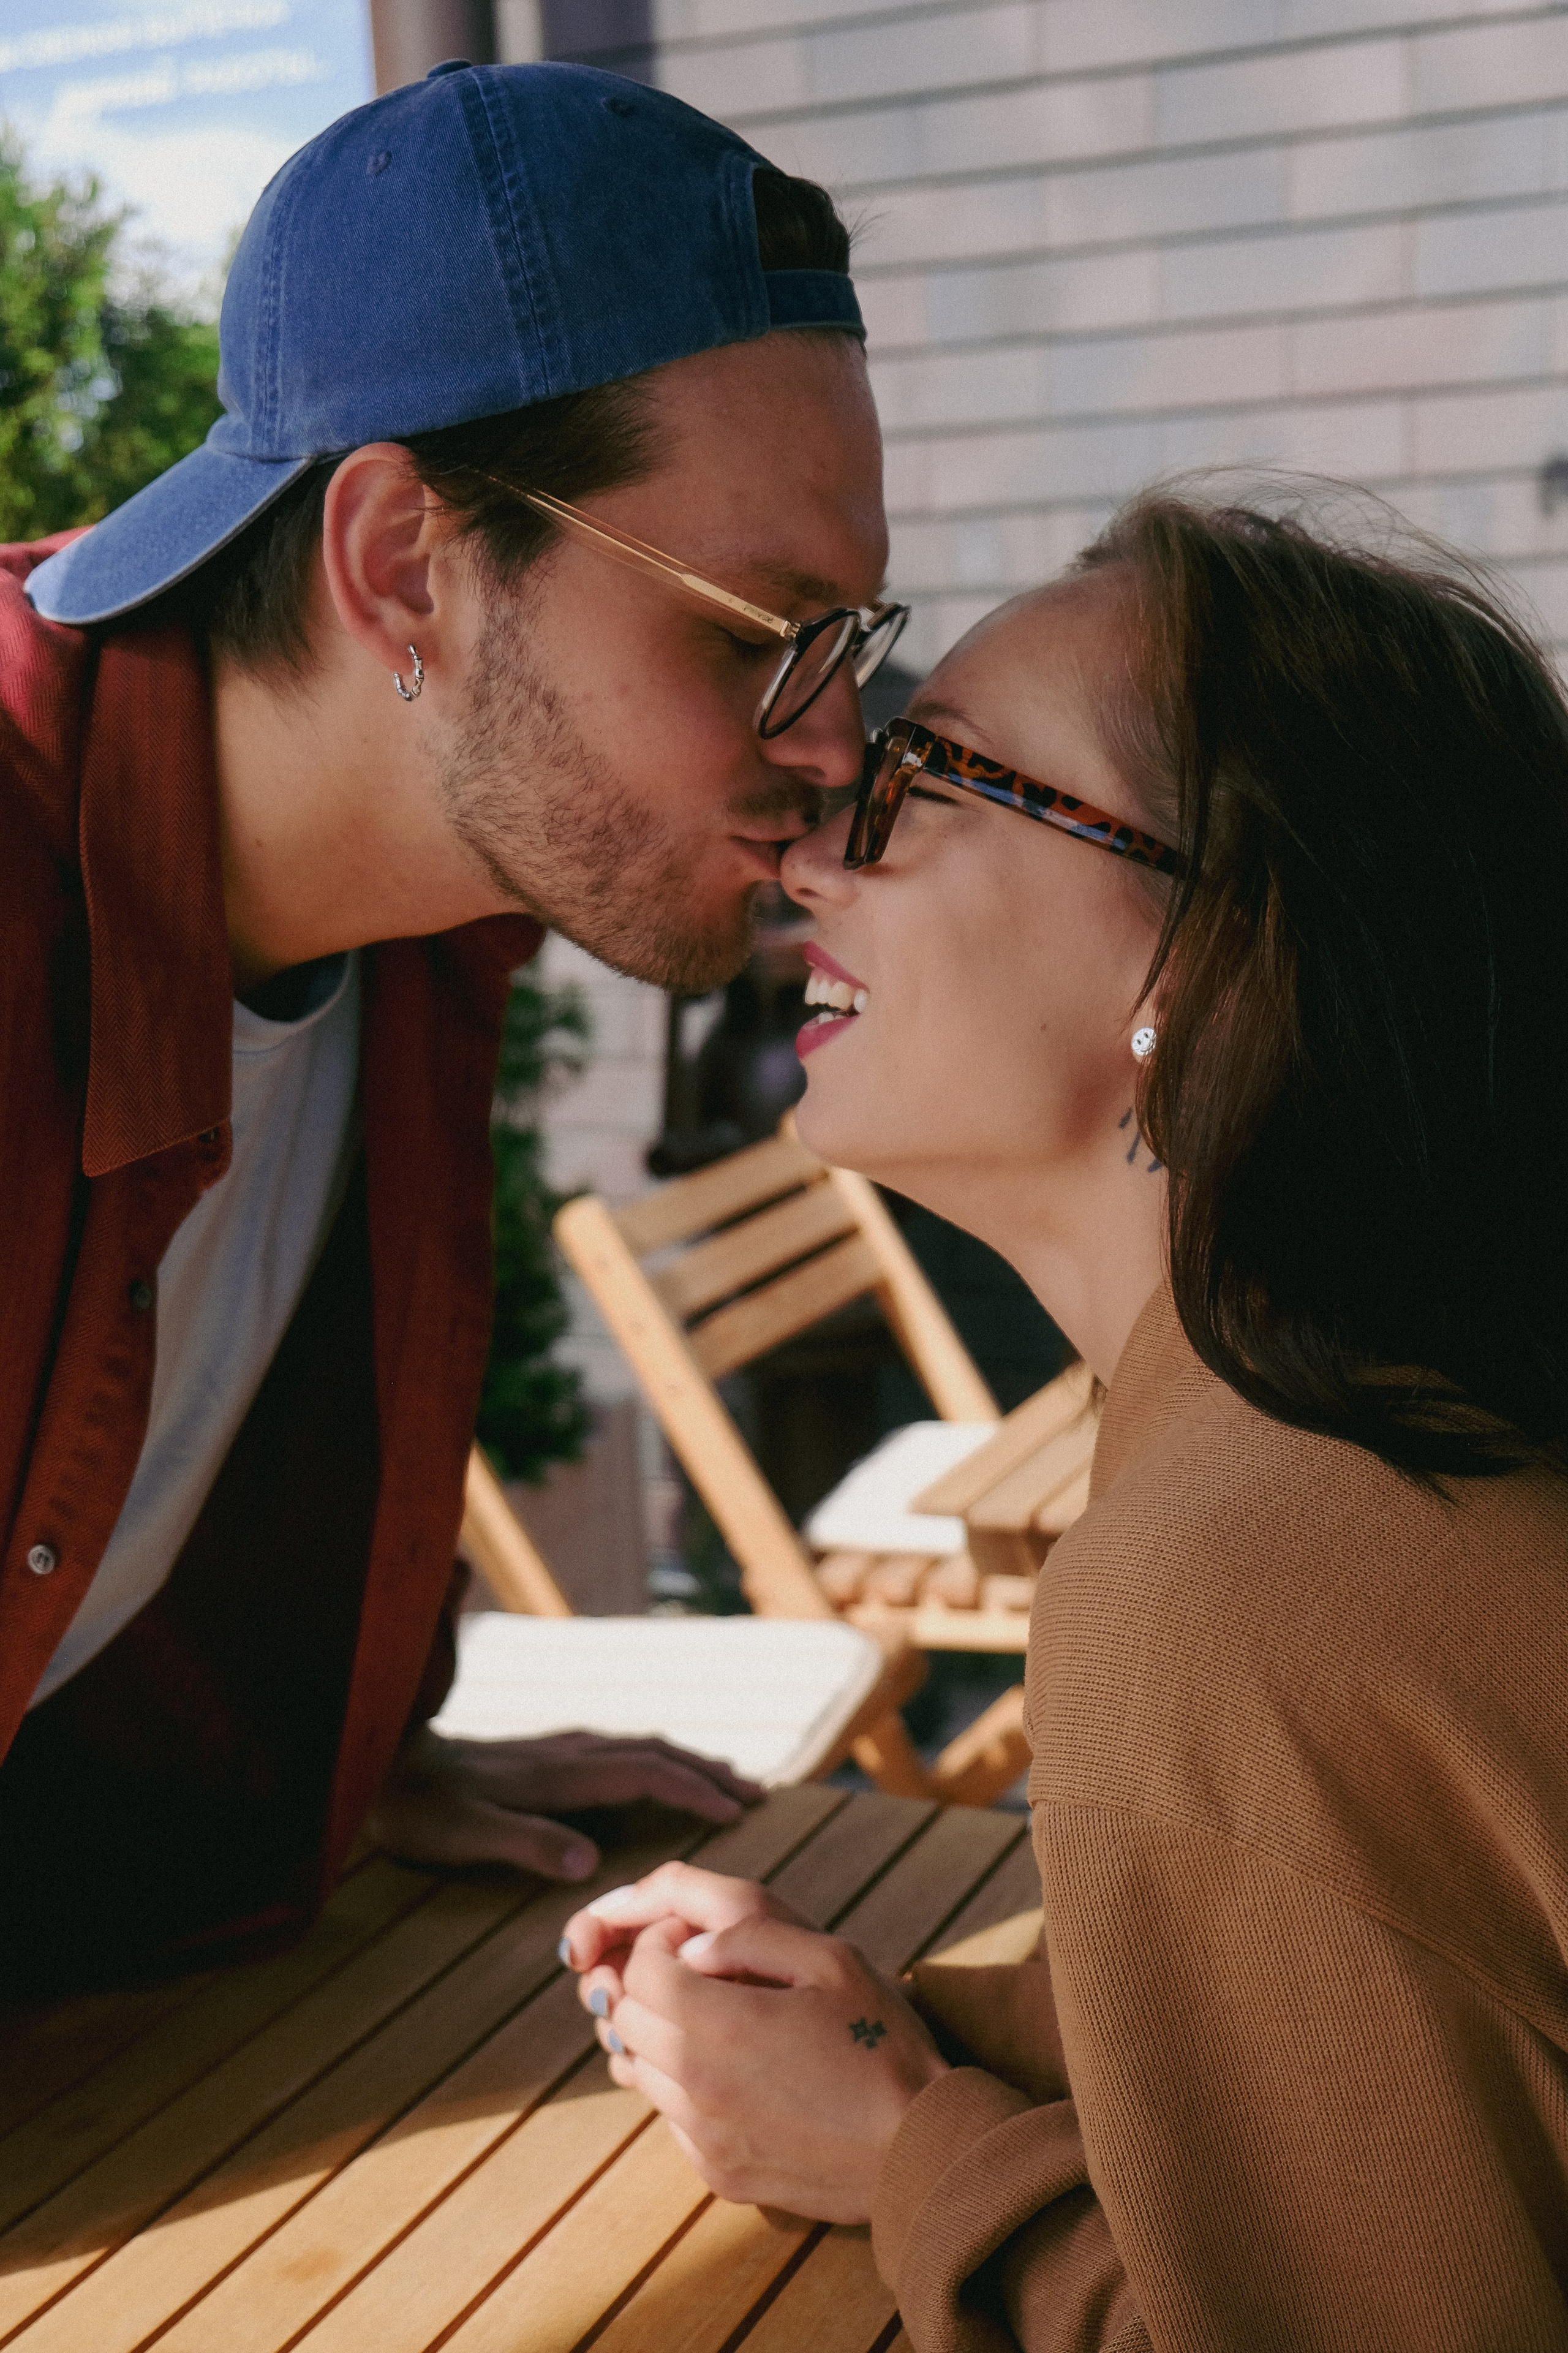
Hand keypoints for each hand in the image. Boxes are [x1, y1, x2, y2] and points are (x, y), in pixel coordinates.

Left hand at [367, 1727, 760, 1880]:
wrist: (381, 1760)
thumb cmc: (418, 1806)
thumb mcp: (463, 1832)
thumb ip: (525, 1843)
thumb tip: (590, 1864)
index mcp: (557, 1775)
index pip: (644, 1774)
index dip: (693, 1789)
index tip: (738, 1809)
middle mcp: (565, 1754)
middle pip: (653, 1752)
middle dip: (705, 1770)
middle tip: (755, 1793)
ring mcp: (555, 1749)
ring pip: (638, 1746)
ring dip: (685, 1759)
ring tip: (724, 1776)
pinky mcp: (543, 1753)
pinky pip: (617, 1749)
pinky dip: (654, 1757)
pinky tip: (657, 1767)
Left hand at [564, 1864, 947, 2221]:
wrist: (918, 2149)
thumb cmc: (881, 2044)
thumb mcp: (831, 1960)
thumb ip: (750, 1937)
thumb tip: (692, 1947)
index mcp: (723, 2024)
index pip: (640, 1973)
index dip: (657, 1945)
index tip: (691, 1942)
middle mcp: (699, 2084)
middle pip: (627, 2021)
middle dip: (650, 1987)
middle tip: (697, 1976)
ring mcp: (704, 2136)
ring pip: (642, 2071)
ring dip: (664, 2038)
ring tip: (719, 2023)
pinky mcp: (717, 2173)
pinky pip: (672, 2118)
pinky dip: (686, 2088)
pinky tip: (738, 2076)